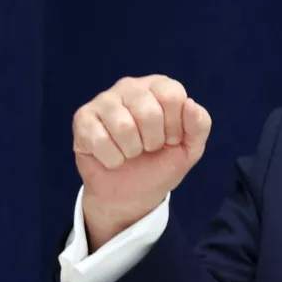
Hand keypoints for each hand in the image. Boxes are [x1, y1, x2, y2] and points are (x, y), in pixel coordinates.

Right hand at [72, 75, 210, 251]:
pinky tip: (112, 157)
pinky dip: (112, 159)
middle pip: (148, 112)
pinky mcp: (82, 118)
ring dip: (131, 152)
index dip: (175, 127)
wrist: (130, 195)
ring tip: (131, 152)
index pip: (173, 97)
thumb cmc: (159, 164)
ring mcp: (104, 100)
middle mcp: (131, 86)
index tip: (170, 140)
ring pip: (123, 127)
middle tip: (148, 148)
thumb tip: (190, 104)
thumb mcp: (189, 148)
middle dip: (153, 142)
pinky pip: (99, 140)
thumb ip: (199, 125)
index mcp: (160, 86)